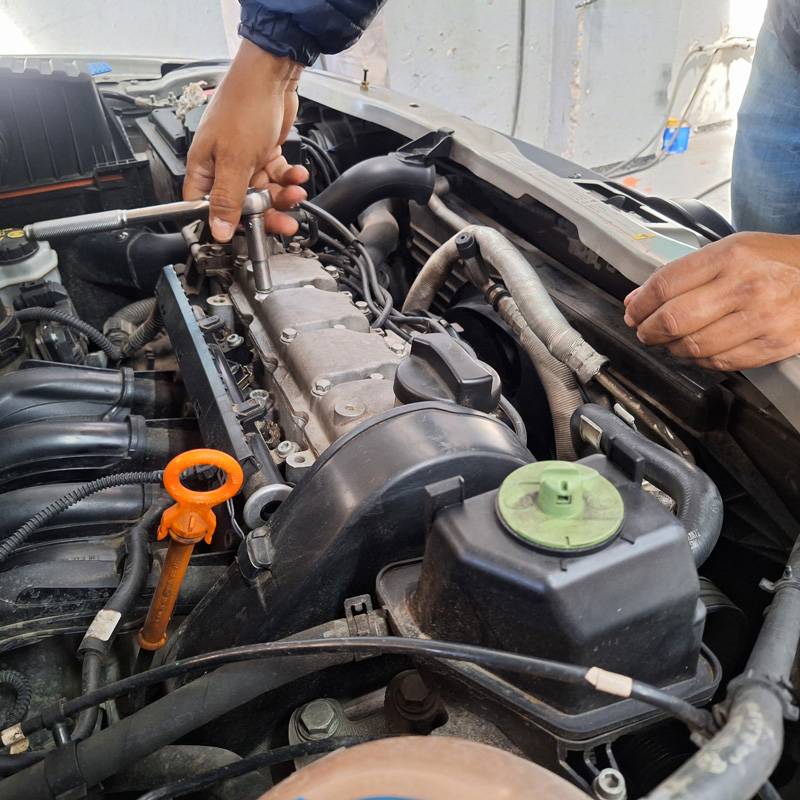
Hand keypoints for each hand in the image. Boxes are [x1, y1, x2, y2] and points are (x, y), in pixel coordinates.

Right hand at [184, 39, 308, 241]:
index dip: (225, 225)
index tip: (246, 234)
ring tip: (296, 193)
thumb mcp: (235, 160)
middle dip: (266, 214)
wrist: (272, 76)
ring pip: (263, 193)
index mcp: (204, 169)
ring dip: (282, 196)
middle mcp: (222, 166)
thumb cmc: (244, 106)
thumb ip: (228, 198)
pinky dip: (288, 179)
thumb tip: (218, 230)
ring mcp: (244, 160)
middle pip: (241, 205)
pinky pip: (276, 177)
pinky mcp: (263, 153)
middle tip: (283, 222)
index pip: (207, 208)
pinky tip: (297, 175)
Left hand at [624, 232, 799, 370]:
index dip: (640, 304)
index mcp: (731, 256)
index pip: (665, 284)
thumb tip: (638, 298)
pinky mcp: (772, 345)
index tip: (633, 311)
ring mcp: (760, 318)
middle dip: (648, 330)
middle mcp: (744, 286)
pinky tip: (697, 351)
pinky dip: (700, 361)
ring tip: (670, 341)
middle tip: (644, 331)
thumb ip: (684, 272)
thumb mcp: (733, 250)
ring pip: (693, 346)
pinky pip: (720, 362)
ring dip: (672, 348)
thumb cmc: (779, 261)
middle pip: (673, 320)